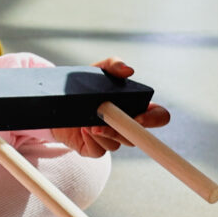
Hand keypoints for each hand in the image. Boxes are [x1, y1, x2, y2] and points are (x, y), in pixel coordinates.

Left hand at [53, 57, 170, 156]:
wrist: (58, 100)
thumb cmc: (84, 85)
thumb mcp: (97, 70)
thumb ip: (113, 65)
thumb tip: (128, 70)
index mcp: (136, 107)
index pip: (159, 117)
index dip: (154, 119)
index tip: (139, 116)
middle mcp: (127, 125)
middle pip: (136, 136)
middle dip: (122, 130)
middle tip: (106, 119)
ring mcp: (112, 139)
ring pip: (116, 144)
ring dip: (103, 134)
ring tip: (89, 123)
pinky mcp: (94, 148)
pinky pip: (98, 152)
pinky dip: (91, 141)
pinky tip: (84, 130)